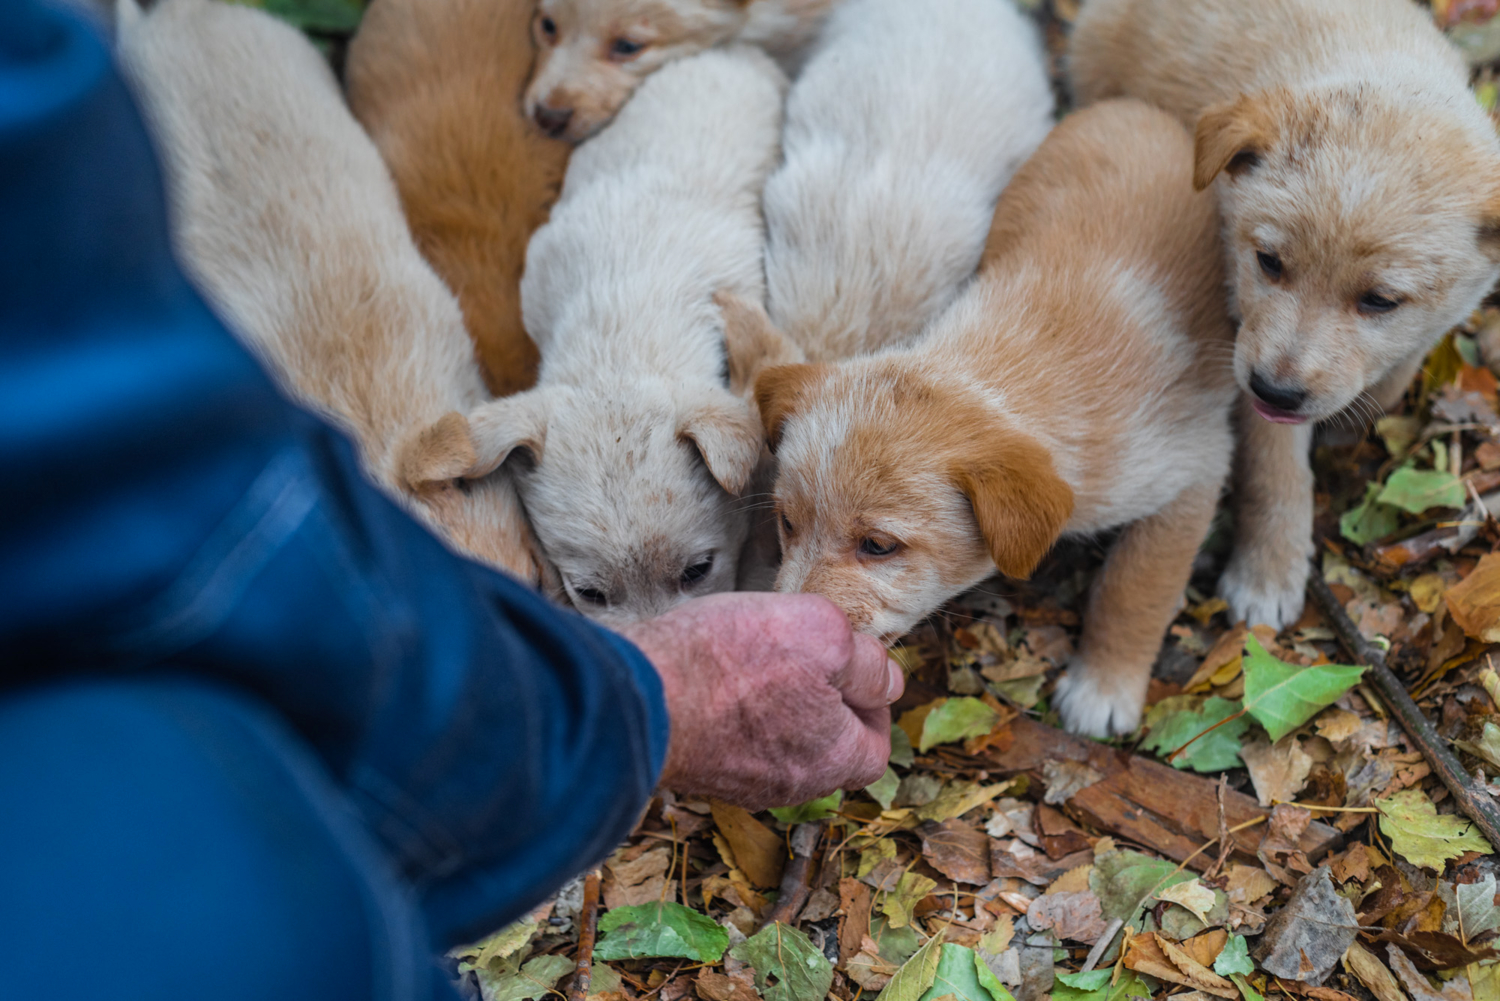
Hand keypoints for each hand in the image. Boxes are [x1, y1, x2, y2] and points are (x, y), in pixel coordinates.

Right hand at [621, 592, 901, 809]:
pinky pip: (735, 745)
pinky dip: (737, 716)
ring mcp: (741, 782)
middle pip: (827, 749)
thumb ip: (866, 660)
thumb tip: (887, 678)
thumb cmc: (731, 661)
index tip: (851, 665)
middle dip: (824, 704)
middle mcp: (790, 783)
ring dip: (778, 708)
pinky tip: (721, 680)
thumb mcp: (823, 633)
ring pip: (779, 746)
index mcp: (833, 759)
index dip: (871, 701)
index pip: (875, 746)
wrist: (638, 694)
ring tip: (758, 663)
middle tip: (804, 659)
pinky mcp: (700, 769)